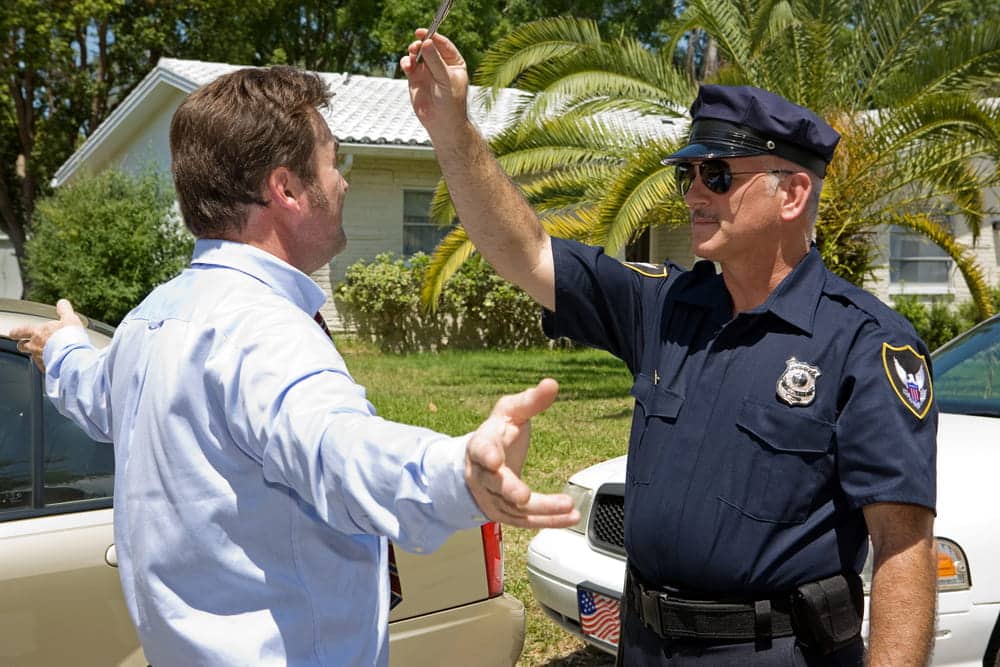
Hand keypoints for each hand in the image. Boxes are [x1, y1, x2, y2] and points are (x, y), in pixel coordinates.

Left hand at [7, 299, 83, 371]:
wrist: (74, 355)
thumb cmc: (70, 338)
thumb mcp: (69, 319)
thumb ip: (64, 310)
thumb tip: (62, 303)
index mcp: (37, 333)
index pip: (20, 331)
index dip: (16, 332)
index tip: (14, 333)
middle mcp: (35, 346)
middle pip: (22, 346)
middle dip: (23, 344)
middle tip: (26, 344)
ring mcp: (39, 358)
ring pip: (32, 357)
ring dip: (37, 355)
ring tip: (46, 354)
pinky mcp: (47, 368)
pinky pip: (43, 367)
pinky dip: (47, 364)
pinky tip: (55, 363)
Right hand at [400, 29, 471, 137]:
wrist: (442, 123)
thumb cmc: (450, 102)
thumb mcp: (445, 78)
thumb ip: (435, 60)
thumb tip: (426, 42)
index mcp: (454, 62)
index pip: (443, 44)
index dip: (433, 36)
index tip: (423, 33)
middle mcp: (440, 64)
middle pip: (428, 47)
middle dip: (420, 44)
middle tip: (416, 45)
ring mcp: (427, 71)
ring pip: (417, 54)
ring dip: (412, 53)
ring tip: (412, 55)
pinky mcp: (415, 78)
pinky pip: (408, 65)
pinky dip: (406, 63)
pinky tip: (407, 66)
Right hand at [465, 378, 579, 528]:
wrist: (479, 463)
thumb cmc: (497, 434)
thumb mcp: (510, 412)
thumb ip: (530, 401)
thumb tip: (552, 384)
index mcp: (481, 445)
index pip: (480, 449)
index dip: (486, 455)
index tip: (494, 460)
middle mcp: (482, 475)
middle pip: (494, 484)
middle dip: (509, 490)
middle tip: (523, 496)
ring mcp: (492, 497)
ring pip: (514, 508)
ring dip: (542, 509)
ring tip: (567, 506)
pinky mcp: (505, 513)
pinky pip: (526, 521)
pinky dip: (549, 521)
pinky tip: (570, 517)